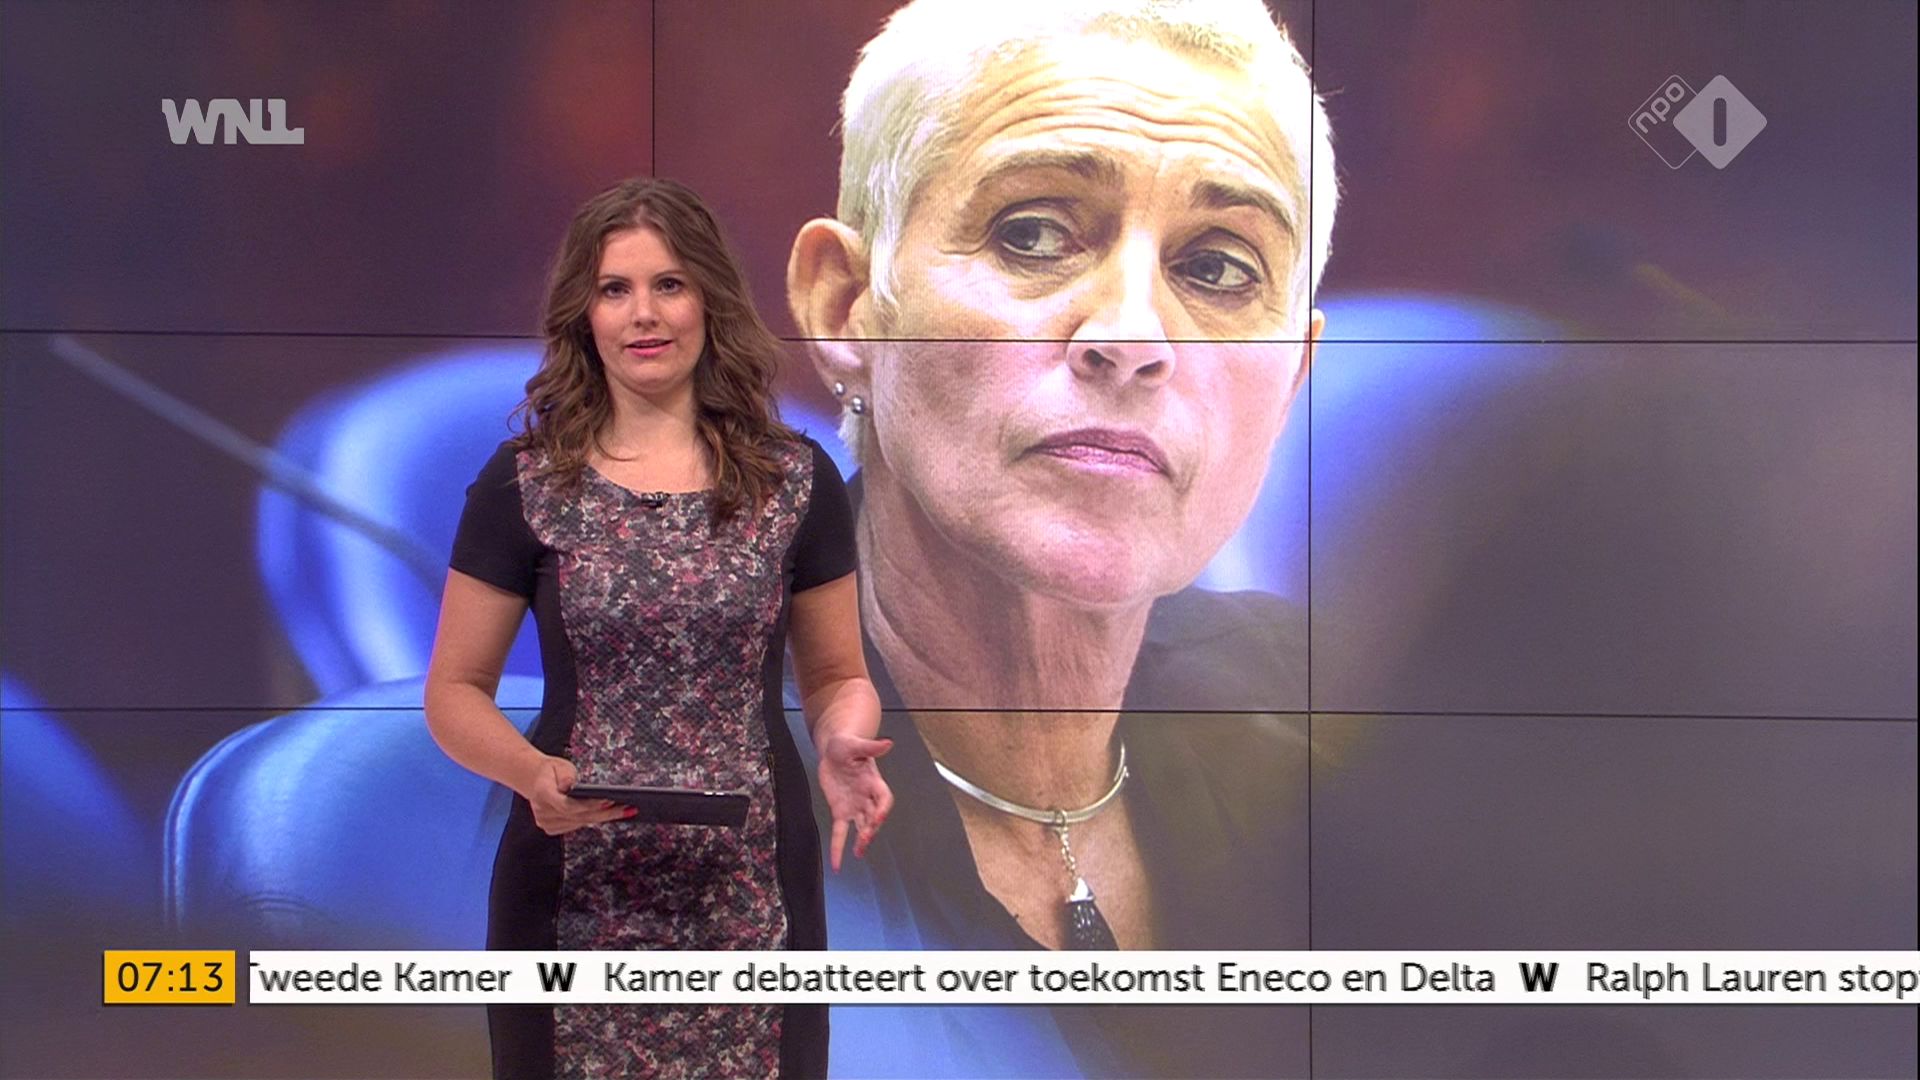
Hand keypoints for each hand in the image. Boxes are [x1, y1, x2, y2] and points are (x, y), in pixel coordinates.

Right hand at [518, 754, 632, 835]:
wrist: (534, 778)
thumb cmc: (550, 770)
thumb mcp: (560, 765)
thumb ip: (566, 775)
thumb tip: (571, 786)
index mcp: (542, 794)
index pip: (568, 805)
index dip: (589, 805)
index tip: (609, 800)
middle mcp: (542, 812)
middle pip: (579, 816)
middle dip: (605, 813)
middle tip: (627, 808)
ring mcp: (545, 822)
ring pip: (580, 823)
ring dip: (602, 818)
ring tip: (625, 812)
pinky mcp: (550, 828)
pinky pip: (576, 825)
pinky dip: (592, 820)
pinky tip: (609, 815)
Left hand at [816, 731, 893, 871]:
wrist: (833, 750)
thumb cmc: (846, 744)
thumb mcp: (854, 744)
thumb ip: (870, 747)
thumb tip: (887, 742)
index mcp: (874, 781)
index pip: (884, 799)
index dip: (882, 809)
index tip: (878, 818)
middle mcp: (867, 797)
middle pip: (873, 817)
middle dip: (871, 828)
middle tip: (865, 838)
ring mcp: (855, 806)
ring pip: (861, 827)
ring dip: (861, 840)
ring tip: (858, 852)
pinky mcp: (840, 811)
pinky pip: (840, 832)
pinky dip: (838, 848)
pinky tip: (837, 863)